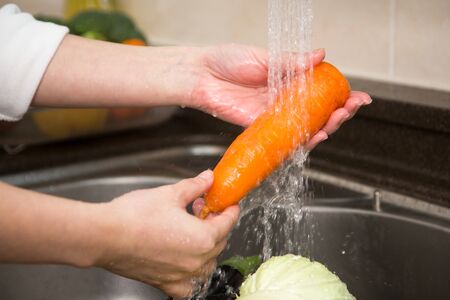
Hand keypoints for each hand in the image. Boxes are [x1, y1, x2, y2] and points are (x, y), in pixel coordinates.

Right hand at [97, 170, 238, 298]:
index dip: (230, 209)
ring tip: (193, 230)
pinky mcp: (165, 284)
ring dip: (207, 247)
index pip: (227, 222)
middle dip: (216, 224)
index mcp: (203, 238)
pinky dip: (193, 274)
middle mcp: (196, 261)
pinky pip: (189, 285)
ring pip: (207, 263)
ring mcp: (181, 276)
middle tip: (203, 209)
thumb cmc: (135, 216)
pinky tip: (186, 261)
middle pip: (219, 242)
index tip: (228, 203)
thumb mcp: (170, 194)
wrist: (105, 236)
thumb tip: (208, 179)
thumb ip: (194, 186)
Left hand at [190, 45, 371, 147]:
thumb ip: (290, 61)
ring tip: (336, 121)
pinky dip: (301, 140)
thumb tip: (320, 55)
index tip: (359, 97)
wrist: (201, 76)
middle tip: (349, 110)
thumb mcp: (263, 57)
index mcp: (287, 80)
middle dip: (338, 113)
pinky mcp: (260, 129)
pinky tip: (315, 137)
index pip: (321, 90)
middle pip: (317, 112)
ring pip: (304, 127)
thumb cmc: (227, 61)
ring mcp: (273, 116)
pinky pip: (284, 138)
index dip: (341, 95)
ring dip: (324, 127)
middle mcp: (284, 100)